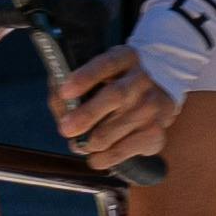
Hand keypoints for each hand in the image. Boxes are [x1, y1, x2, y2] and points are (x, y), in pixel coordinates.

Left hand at [49, 44, 176, 171]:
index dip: (85, 77)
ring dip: (89, 142)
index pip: (106, 63)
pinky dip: (102, 158)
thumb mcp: (92, 75)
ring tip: (81, 143)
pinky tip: (96, 155)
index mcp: (124, 58)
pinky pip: (121, 151)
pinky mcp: (155, 133)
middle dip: (87, 114)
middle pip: (115, 96)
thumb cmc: (111, 86)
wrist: (154, 100)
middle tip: (65, 129)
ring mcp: (152, 106)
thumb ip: (69, 84)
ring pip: (112, 130)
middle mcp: (141, 79)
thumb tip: (60, 101)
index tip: (65, 91)